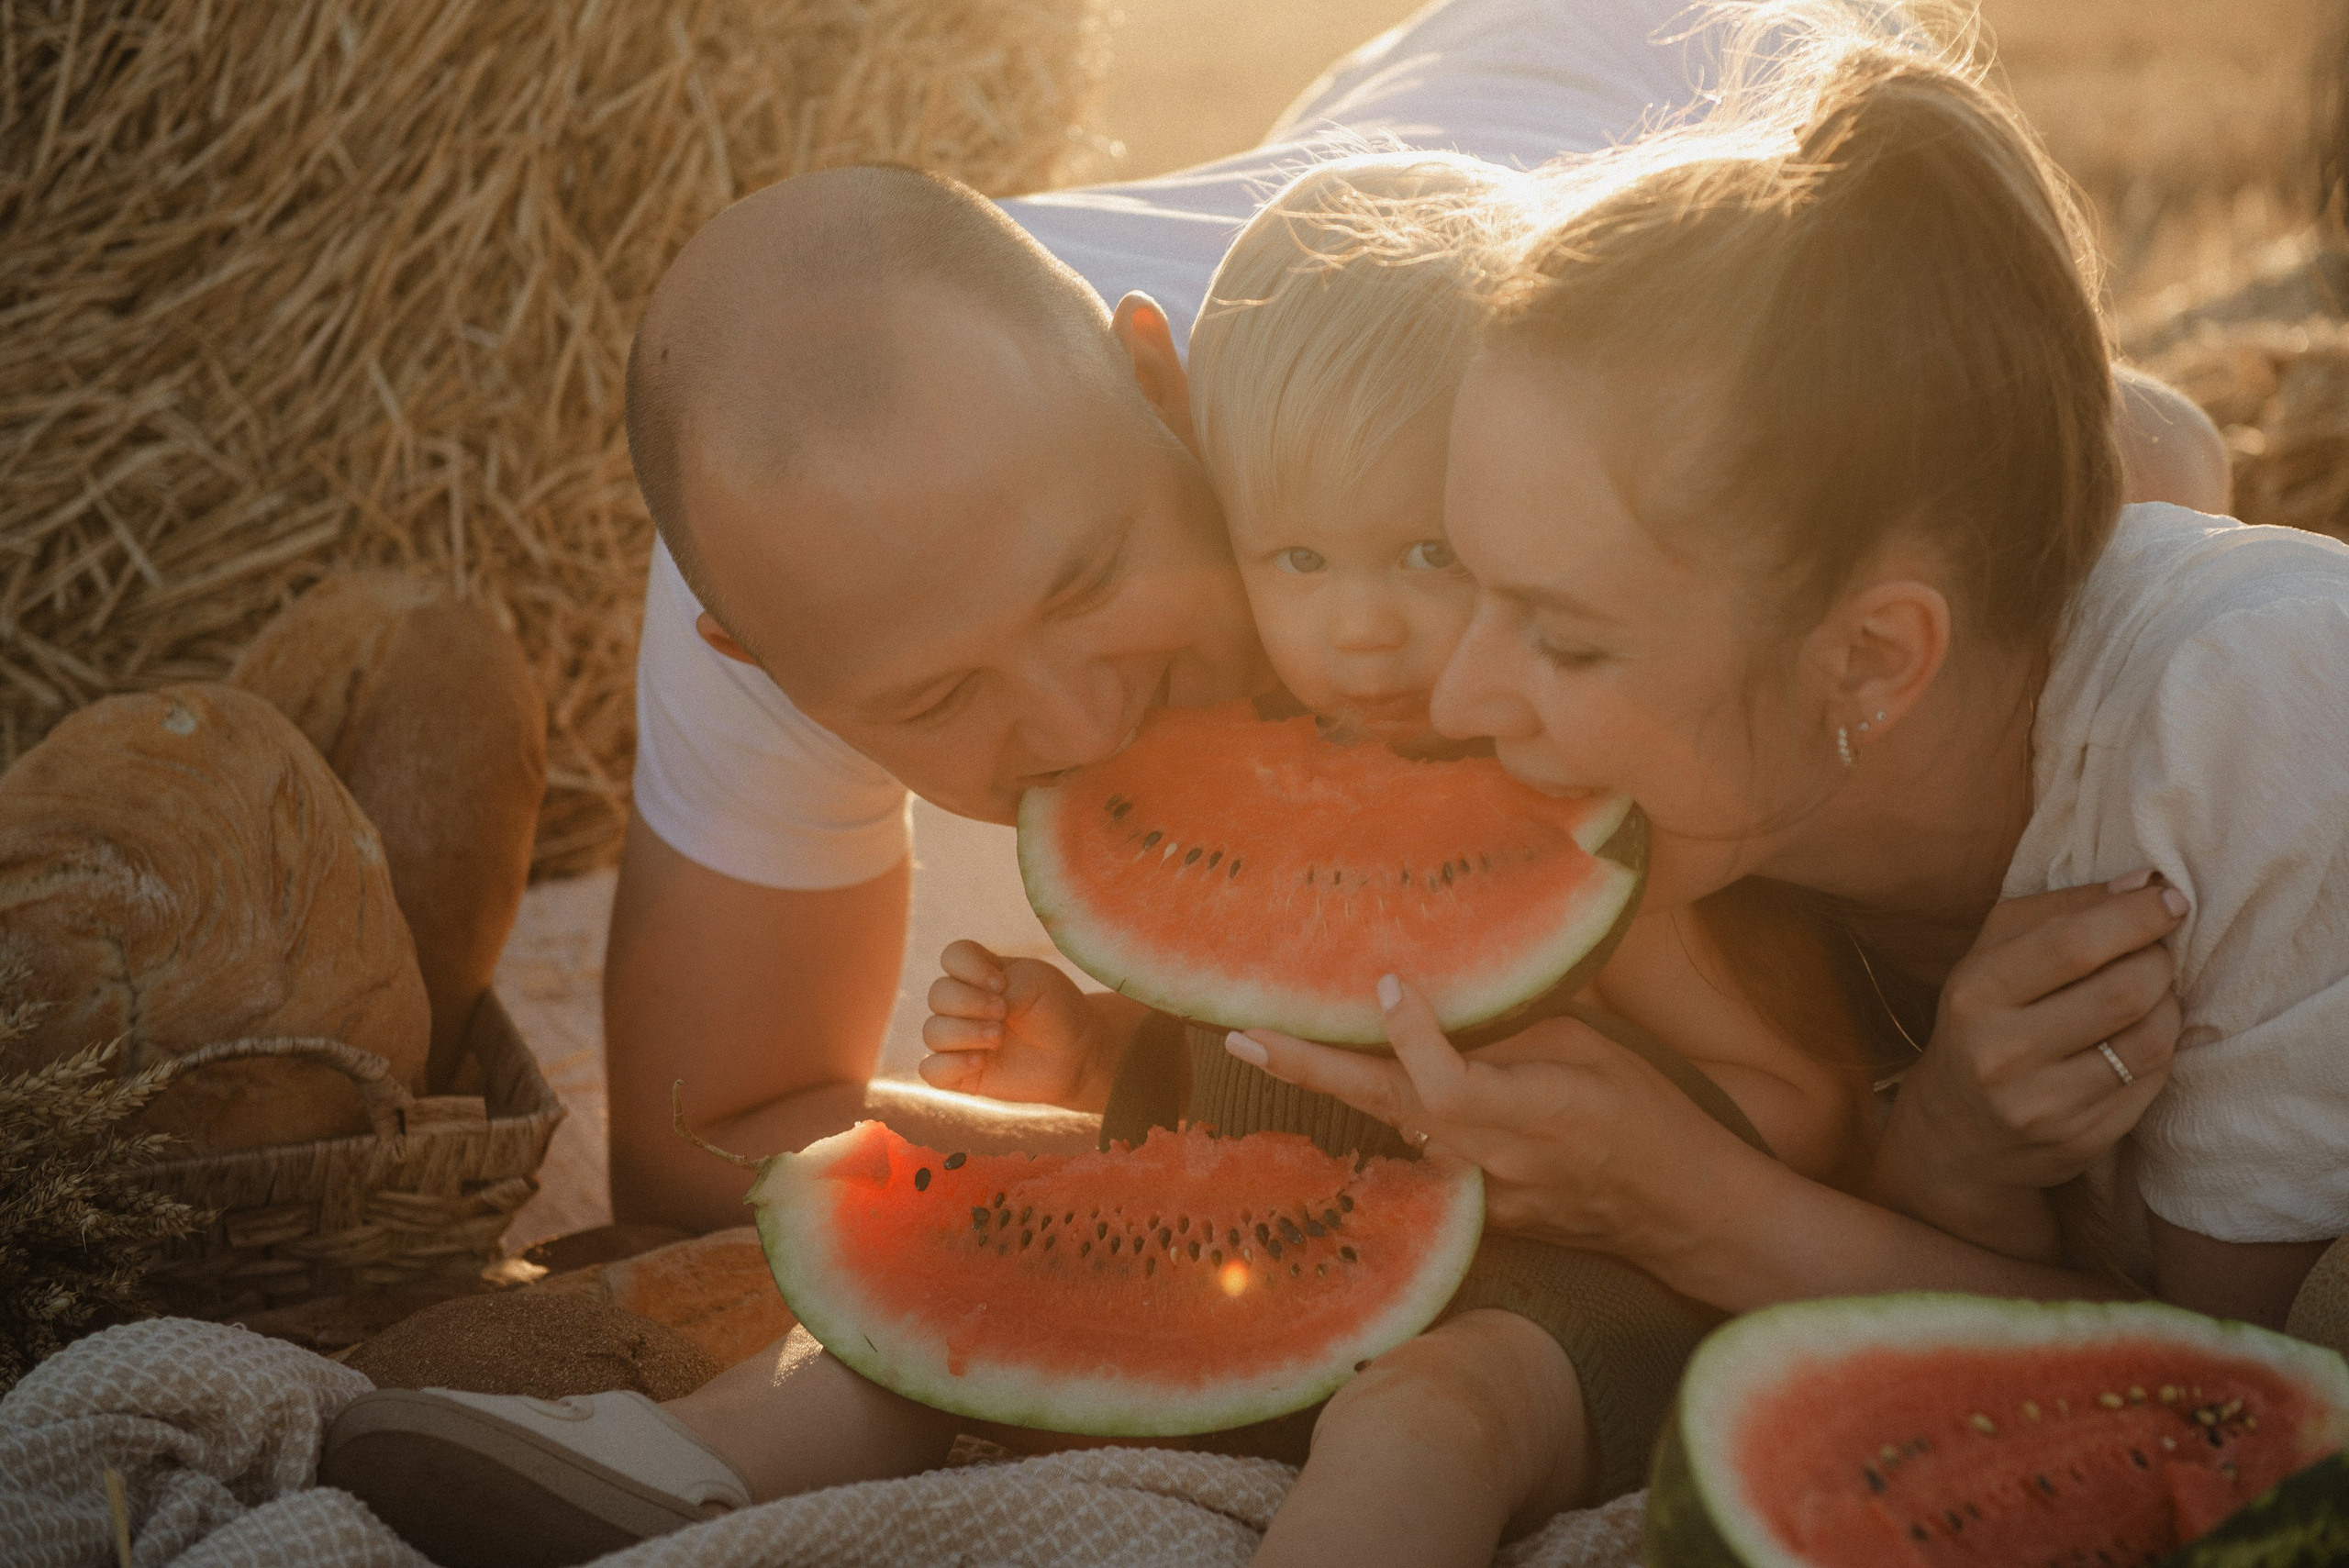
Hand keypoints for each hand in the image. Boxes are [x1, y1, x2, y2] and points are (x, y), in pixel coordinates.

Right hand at [918, 940, 1113, 1107]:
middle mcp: (962, 1004)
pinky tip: (981, 1062)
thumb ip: (1002, 989)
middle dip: (969, 1002)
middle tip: (1003, 1012)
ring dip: (964, 1032)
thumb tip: (973, 1015)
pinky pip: (931, 1071)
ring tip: (998, 1038)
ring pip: (932, 1032)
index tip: (1002, 982)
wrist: (1077, 1052)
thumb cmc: (1055, 1010)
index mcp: (979, 973)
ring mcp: (958, 1039)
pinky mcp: (960, 1074)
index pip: (952, 957)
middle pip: (938, 994)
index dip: (970, 968)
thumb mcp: (1035, 984)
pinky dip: (950, 1065)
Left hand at [1228, 978, 1768, 1262]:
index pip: (1450, 1085)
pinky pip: (1424, 1149)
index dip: (1413, 1039)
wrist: (1682, 1210)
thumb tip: (1440, 999)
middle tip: (1238, 1034)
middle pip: (1388, 1108)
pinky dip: (1393, 1110)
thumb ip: (1514, 1031)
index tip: (1389, 984)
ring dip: (1334, 1083)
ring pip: (1397, 1127)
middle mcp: (1495, 1159)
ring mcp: (1484, 1193)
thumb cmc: (1647, 1114)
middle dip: (1308, 1067)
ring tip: (1262, 1041)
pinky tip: (1348, 1077)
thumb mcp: (1593, 1051)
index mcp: (1533, 1111)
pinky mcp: (1483, 1211)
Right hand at [1875, 873, 2185, 1226]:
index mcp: (1975, 993)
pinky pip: (2153, 1082)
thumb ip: (2060, 910)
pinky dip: (2161, 1050)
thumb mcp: (1991, 956)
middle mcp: (2002, 1053)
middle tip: (2158, 953)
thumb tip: (2144, 883)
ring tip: (2152, 995)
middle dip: (2160, 961)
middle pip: (2125, 990)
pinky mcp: (2080, 1141)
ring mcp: (2043, 1105)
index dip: (2137, 917)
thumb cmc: (1981, 1022)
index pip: (2073, 944)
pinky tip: (2139, 1039)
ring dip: (2169, 1006)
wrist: (1955, 1134)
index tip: (2171, 900)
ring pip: (2150, 1040)